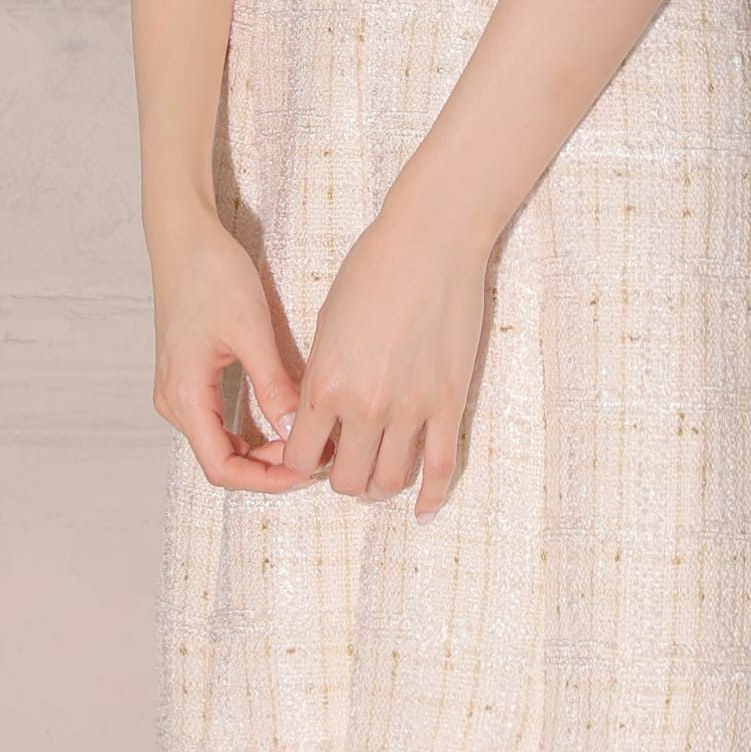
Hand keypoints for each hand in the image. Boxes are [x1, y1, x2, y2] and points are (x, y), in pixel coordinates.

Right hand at [149, 201, 311, 493]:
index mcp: (185, 397)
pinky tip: (283, 416)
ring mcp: (179, 390)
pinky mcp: (189, 376)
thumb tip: (297, 433)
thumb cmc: (211, 274)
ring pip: (221, 441)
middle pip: (221, 459)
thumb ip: (273, 386)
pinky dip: (250, 427)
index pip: (222, 467)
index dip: (266, 479)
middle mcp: (175, 402)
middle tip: (315, 455)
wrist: (183, 236)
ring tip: (305, 438)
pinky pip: (219, 419)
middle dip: (268, 466)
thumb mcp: (250, 330)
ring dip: (261, 448)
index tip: (307, 470)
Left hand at [282, 190, 491, 521]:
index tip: (311, 453)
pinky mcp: (449, 401)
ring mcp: (411, 408)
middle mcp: (364, 406)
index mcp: (325, 384)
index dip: (302, 463)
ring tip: (380, 471)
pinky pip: (441, 467)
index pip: (301, 459)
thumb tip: (323, 417)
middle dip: (342, 477)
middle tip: (348, 459)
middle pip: (346, 481)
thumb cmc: (373, 269)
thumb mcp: (327, 323)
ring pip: (390, 481)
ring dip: (380, 485)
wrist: (430, 241)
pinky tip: (424, 510)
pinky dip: (431, 496)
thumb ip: (321, 377)